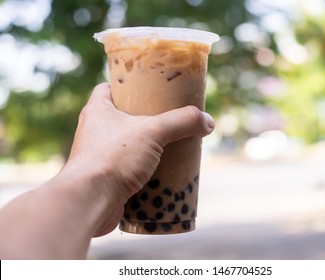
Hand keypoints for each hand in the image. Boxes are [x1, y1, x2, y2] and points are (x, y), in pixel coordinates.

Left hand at [64, 83, 214, 235]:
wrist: (89, 201)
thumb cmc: (113, 158)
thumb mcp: (153, 132)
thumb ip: (182, 122)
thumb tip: (208, 122)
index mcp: (98, 111)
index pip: (108, 88)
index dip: (127, 87)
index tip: (148, 90)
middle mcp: (95, 132)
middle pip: (123, 118)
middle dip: (146, 120)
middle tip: (168, 119)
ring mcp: (99, 157)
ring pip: (128, 146)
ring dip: (147, 147)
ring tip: (171, 145)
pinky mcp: (107, 179)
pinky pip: (129, 169)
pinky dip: (144, 170)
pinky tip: (163, 172)